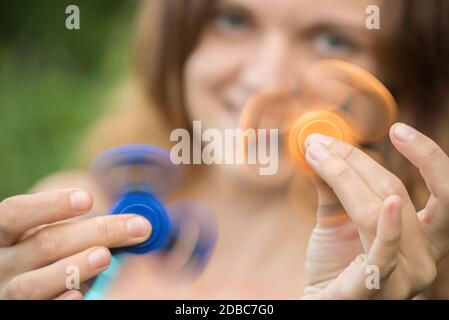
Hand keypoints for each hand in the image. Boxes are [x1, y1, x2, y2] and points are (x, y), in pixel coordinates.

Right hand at [0, 189, 151, 299]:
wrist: (34, 281)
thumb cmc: (52, 246)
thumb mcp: (56, 230)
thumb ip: (85, 222)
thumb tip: (134, 221)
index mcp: (5, 233)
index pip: (15, 213)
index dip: (50, 205)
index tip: (87, 199)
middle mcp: (0, 263)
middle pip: (43, 245)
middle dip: (94, 233)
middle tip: (135, 227)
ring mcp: (7, 292)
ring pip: (33, 284)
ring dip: (76, 268)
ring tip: (106, 256)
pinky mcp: (20, 312)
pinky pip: (40, 310)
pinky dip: (60, 302)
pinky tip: (80, 294)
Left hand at [302, 123, 448, 298]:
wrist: (321, 303)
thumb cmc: (335, 264)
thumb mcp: (336, 220)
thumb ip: (335, 188)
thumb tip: (322, 148)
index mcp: (424, 236)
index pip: (432, 188)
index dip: (424, 156)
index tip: (397, 129)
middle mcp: (423, 256)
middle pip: (400, 192)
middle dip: (364, 161)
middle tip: (329, 139)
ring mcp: (405, 275)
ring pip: (380, 209)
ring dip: (346, 176)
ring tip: (317, 153)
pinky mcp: (377, 288)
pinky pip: (385, 253)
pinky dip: (388, 228)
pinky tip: (388, 204)